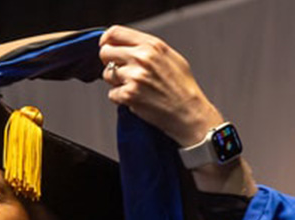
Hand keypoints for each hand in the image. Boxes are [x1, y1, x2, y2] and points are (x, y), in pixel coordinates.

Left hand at [99, 25, 222, 147]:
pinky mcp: (129, 95)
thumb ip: (148, 48)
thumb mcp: (170, 57)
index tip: (106, 46)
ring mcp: (134, 77)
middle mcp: (142, 58)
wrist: (189, 112)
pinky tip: (137, 99)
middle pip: (106, 53)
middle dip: (110, 62)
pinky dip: (121, 98)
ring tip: (135, 87)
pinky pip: (112, 94)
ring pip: (107, 74)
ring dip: (116, 82)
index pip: (115, 33)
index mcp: (152, 45)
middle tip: (122, 71)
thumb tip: (127, 45)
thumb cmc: (183, 87)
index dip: (107, 40)